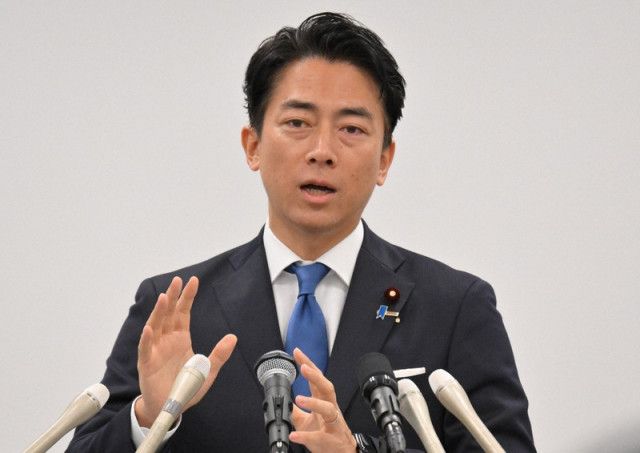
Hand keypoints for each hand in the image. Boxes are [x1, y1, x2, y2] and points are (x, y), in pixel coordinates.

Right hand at [134, 276, 236, 426]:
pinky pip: (146, 349)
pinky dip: (147, 339)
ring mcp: (155, 350)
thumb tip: (233, 337)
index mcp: (181, 338)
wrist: (170, 407)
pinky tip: (150, 328)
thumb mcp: (207, 371)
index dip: (187, 297)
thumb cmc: (185, 388)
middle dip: (173, 297)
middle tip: (177, 281)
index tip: (193, 281)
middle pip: (169, 314)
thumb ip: (219, 355)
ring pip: (156, 326)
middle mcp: (167, 340)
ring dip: (159, 312)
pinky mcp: (147, 364)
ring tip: (164, 297)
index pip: (184, 313)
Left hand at [289, 348, 356, 452]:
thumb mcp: (307, 421)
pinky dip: (306, 436)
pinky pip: (319, 436)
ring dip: (314, 403)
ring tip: (299, 399)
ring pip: (327, 409)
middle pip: (326, 387)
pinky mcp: (331, 439)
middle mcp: (330, 409)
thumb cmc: (327, 435)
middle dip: (316, 376)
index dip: (308, 364)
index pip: (316, 379)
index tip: (297, 352)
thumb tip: (283, 401)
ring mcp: (332, 424)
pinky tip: (295, 436)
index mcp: (324, 402)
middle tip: (304, 367)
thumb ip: (296, 410)